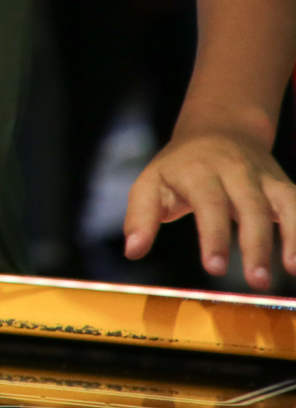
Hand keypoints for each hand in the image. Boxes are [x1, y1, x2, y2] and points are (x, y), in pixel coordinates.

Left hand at [123, 125, 295, 289]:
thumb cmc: (179, 167)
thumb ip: (141, 217)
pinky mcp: (285, 185)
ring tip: (292, 270)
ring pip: (285, 204)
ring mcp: (265, 177)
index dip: (213, 236)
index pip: (209, 204)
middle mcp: (236, 171)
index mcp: (198, 171)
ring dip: (292, 238)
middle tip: (256, 281)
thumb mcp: (151, 182)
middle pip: (251, 206)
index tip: (215, 268)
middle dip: (255, 244)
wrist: (219, 130)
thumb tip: (132, 251)